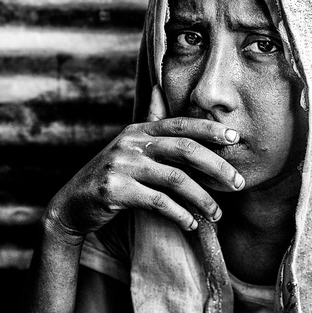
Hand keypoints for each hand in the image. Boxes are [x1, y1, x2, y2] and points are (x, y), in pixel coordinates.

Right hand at [45, 86, 244, 241]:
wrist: (72, 204)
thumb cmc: (111, 177)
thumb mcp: (128, 147)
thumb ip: (149, 124)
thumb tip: (159, 88)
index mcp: (139, 130)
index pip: (181, 125)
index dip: (209, 130)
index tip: (235, 139)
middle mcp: (131, 143)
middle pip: (185, 150)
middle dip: (217, 167)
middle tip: (239, 184)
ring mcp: (122, 166)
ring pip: (176, 179)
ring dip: (203, 199)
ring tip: (217, 214)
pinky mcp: (115, 191)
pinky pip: (158, 202)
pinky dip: (180, 214)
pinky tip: (192, 224)